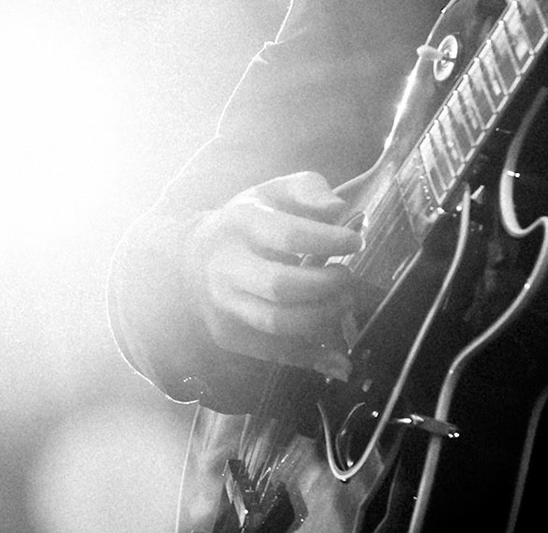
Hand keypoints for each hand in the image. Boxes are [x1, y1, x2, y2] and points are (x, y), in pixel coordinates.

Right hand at [183, 171, 361, 368]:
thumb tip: (337, 210)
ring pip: (278, 324)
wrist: (191, 259)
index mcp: (240, 223)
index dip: (329, 240)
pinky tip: (339, 358)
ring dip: (323, 319)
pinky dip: (312, 358)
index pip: (288, 235)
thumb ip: (307, 190)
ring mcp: (224, 304)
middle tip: (347, 278)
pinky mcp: (228, 335)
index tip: (356, 242)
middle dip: (326, 286)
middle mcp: (225, 266)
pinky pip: (274, 354)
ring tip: (344, 303)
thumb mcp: (272, 192)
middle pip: (281, 286)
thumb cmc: (246, 223)